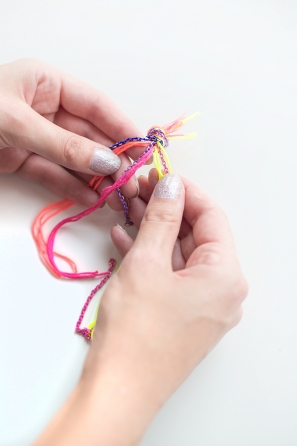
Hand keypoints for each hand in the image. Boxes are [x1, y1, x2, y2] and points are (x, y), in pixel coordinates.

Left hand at [0, 59, 142, 208]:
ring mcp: (35, 137)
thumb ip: (62, 144)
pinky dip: (71, 188)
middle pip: (89, 136)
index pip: (95, 105)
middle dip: (111, 162)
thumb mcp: (17, 123)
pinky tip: (91, 199)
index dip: (121, 128)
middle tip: (130, 184)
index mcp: (46, 84)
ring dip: (96, 180)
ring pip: (74, 159)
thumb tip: (106, 162)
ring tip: (116, 199)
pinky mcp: (22, 160)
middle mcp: (45, 109)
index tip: (142, 151)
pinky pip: (53, 174)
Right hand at [35, 172, 246, 445]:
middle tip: (140, 190)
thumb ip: (162, 218)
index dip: (185, 192)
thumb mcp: (147, 263)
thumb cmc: (135, 330)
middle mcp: (223, 291)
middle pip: (196, 236)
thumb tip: (171, 184)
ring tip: (129, 209)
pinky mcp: (184, 316)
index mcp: (225, 276)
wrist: (118, 391)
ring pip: (181, 255)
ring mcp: (205, 306)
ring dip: (156, 231)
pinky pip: (173, 276)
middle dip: (167, 210)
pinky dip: (152, 257)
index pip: (211, 217)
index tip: (160, 176)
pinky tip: (126, 239)